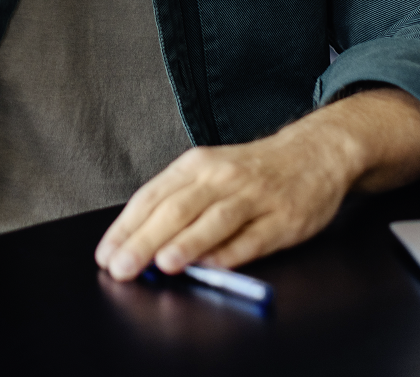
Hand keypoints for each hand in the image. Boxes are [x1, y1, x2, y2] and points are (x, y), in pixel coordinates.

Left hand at [94, 88, 419, 279]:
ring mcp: (254, 197)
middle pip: (177, 209)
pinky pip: (254, 238)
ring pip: (214, 220)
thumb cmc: (252, 170)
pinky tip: (213, 267)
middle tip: (122, 267)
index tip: (106, 254)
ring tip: (164, 264)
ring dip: (188, 243)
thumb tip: (140, 243)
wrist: (314, 152)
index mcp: (196, 165)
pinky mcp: (283, 218)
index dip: (126, 227)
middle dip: (145, 240)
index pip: (151, 196)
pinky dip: (232, 253)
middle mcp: (221, 177)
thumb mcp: (210, 173)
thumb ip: (178, 204)